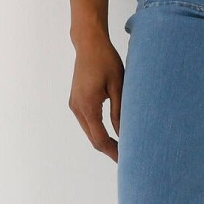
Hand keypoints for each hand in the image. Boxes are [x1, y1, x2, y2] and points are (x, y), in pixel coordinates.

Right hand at [70, 33, 124, 161]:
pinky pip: (87, 122)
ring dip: (104, 140)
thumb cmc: (106, 61)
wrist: (89, 44)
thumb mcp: (118, 86)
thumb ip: (120, 112)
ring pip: (90, 131)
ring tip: (123, 146)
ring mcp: (74, 105)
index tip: (126, 160)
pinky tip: (112, 132)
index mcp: (88, 106)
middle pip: (93, 139)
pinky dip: (99, 130)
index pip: (100, 139)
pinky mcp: (76, 101)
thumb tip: (124, 134)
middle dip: (109, 149)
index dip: (113, 152)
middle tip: (128, 157)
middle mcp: (77, 108)